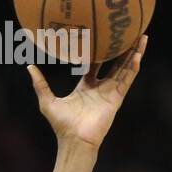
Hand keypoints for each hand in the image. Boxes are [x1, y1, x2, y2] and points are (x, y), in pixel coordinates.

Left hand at [29, 35, 145, 149]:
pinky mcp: (117, 98)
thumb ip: (40, 84)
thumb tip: (29, 67)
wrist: (75, 140)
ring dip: (134, 53)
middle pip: (114, 64)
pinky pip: (127, 80)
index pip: (94, 65)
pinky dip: (133, 67)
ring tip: (142, 37)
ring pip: (125, 68)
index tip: (100, 36)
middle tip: (128, 32)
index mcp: (85, 87)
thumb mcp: (47, 101)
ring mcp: (110, 92)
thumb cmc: (62, 124)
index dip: (97, 51)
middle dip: (122, 49)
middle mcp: (100, 88)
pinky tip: (138, 55)